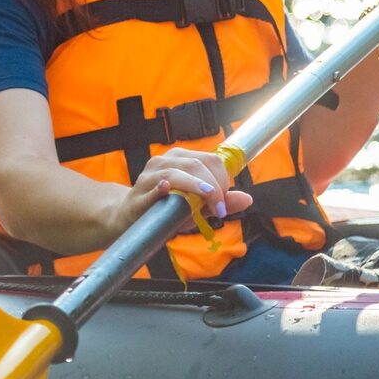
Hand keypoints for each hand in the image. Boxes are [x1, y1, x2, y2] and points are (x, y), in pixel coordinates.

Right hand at [114, 148, 251, 234]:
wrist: (130, 220)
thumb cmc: (167, 210)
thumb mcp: (198, 207)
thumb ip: (221, 202)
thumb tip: (248, 199)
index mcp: (181, 159)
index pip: (210, 159)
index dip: (223, 179)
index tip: (225, 202)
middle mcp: (165, 161)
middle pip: (196, 164)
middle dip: (214, 187)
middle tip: (220, 210)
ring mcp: (149, 175)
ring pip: (177, 172)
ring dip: (196, 187)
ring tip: (209, 203)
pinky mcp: (138, 193)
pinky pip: (152, 187)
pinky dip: (160, 188)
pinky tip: (166, 189)